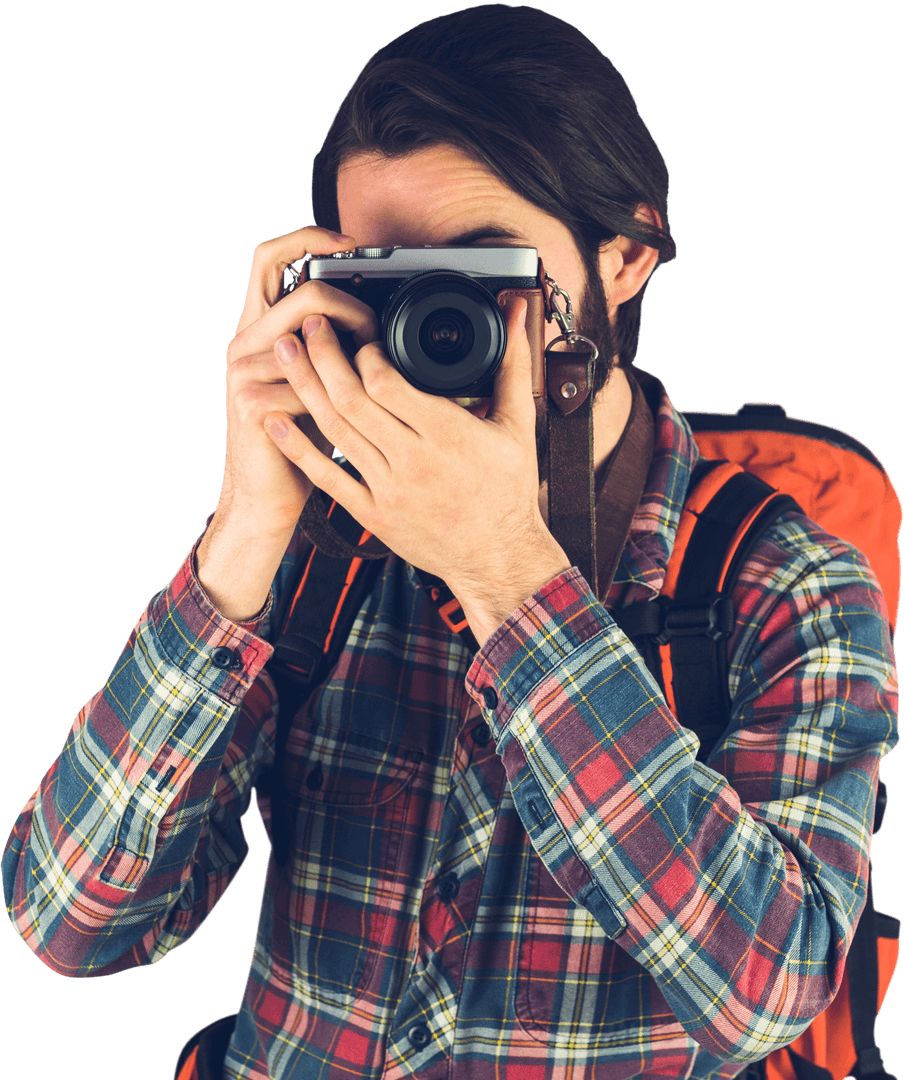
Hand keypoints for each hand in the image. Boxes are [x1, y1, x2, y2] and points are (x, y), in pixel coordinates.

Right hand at [214, 225, 379, 537]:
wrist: (268, 496)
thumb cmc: (299, 438)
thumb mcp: (315, 381)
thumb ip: (329, 344)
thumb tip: (374, 314)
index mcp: (257, 328)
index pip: (267, 257)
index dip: (307, 237)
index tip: (351, 245)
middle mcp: (243, 342)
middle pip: (301, 292)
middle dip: (351, 307)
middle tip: (375, 330)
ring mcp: (242, 372)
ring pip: (309, 337)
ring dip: (351, 351)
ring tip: (370, 372)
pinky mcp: (251, 404)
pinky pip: (308, 385)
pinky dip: (339, 394)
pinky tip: (353, 410)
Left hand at [263, 296, 571, 635]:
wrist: (497, 559)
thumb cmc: (508, 492)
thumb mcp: (518, 426)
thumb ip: (514, 362)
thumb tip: (517, 308)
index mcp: (447, 435)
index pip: (388, 383)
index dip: (365, 353)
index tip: (360, 336)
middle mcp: (413, 461)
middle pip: (352, 399)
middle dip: (323, 355)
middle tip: (309, 324)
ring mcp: (388, 489)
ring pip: (335, 431)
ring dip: (304, 387)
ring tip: (285, 353)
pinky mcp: (372, 514)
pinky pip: (327, 477)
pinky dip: (297, 447)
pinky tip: (274, 420)